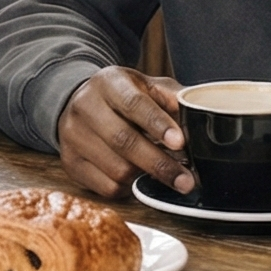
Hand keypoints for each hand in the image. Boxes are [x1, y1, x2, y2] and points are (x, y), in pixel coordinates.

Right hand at [58, 67, 193, 199]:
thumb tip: (200, 115)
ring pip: (116, 168)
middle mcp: (85, 106)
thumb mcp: (146, 86)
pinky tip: (140, 179)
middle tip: (186, 180)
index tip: (180, 143)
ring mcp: (73, 136)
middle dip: (159, 164)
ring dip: (146, 177)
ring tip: (167, 176)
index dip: (157, 124)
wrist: (76, 101)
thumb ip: (172, 98)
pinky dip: (129, 188)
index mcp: (108, 82)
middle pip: (124, 141)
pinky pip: (106, 187)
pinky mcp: (69, 162)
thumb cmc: (121, 96)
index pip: (133, 103)